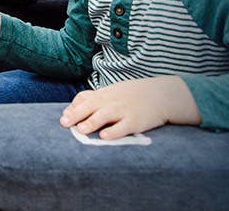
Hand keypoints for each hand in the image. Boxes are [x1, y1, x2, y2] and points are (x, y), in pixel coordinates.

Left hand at [59, 76, 200, 139]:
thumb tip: (74, 109)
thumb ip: (97, 99)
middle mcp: (113, 101)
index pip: (86, 97)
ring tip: (80, 130)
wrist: (164, 95)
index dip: (74, 107)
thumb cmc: (136, 95)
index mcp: (107, 93)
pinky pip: (123, 126)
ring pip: (105, 115)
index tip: (64, 116)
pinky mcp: (136, 121)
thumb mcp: (116, 92)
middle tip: (64, 123)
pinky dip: (114, 131)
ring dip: (92, 122)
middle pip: (91, 105)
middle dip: (76, 114)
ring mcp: (125, 110)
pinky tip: (105, 137)